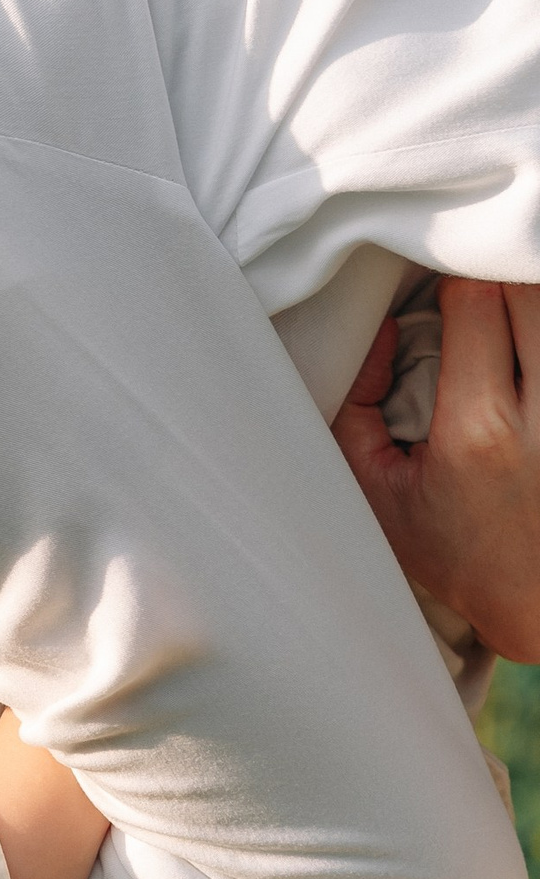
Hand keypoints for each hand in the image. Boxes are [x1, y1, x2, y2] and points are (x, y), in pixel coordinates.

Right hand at [331, 281, 539, 660]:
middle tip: (477, 286)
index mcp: (476, 431)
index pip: (476, 301)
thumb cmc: (454, 553)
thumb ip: (357, 408)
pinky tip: (523, 344)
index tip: (439, 285)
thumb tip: (383, 328)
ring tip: (504, 311)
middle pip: (530, 291)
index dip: (455, 276)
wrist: (537, 602)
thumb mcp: (375, 493)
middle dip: (500, 276)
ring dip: (527, 301)